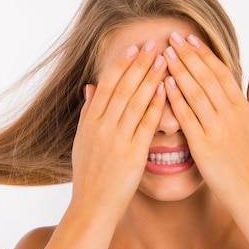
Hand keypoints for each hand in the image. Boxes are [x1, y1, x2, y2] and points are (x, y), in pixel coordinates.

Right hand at [71, 40, 167, 218]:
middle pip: (122, 87)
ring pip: (135, 100)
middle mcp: (102, 127)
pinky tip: (167, 89)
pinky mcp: (132, 154)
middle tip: (154, 42)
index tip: (134, 47)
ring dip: (150, 77)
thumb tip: (89, 87)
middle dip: (139, 63)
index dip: (121, 64)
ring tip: (164, 58)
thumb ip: (87, 113)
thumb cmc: (89, 175)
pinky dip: (156, 104)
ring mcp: (116, 139)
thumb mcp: (82, 141)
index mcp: (90, 122)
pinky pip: (146, 124)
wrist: (92, 206)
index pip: (107, 84)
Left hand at [163, 32, 248, 204]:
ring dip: (179, 70)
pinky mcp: (204, 146)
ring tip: (164, 52)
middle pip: (207, 77)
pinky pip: (187, 117)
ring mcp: (218, 130)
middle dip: (188, 55)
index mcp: (243, 108)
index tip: (190, 38)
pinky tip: (163, 83)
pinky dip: (175, 99)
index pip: (221, 73)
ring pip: (196, 93)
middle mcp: (231, 115)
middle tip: (172, 36)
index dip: (204, 54)